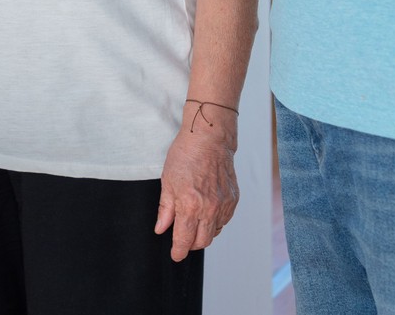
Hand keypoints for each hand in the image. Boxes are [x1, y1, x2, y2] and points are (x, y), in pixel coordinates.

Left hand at [154, 127, 238, 261]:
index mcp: (189, 206)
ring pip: (214, 233)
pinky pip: (224, 221)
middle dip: (191, 244)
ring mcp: (223, 205)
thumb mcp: (167, 182)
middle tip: (183, 237)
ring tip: (194, 221)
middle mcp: (209, 209)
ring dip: (203, 233)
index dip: (178, 251)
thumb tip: (160, 229)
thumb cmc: (185, 156)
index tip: (175, 255)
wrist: (209, 139)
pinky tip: (207, 211)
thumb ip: (165, 209)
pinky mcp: (233, 200)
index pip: (184, 240)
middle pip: (202, 242)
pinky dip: (215, 222)